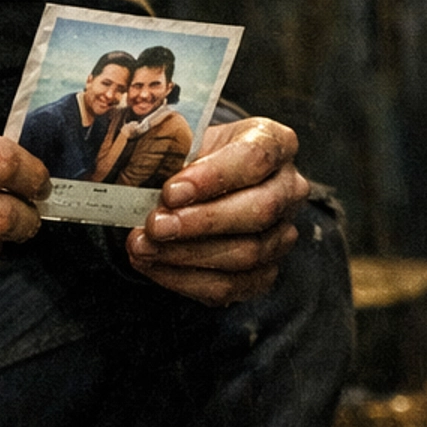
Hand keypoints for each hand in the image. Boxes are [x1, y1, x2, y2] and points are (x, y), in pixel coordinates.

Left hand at [125, 116, 308, 306]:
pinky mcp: (265, 272)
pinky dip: (185, 278)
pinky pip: (230, 285)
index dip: (213, 176)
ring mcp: (281, 233)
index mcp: (274, 143)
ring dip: (187, 254)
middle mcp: (288, 188)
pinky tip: (154, 264)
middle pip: (260, 210)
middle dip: (201, 222)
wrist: (196, 183)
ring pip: (247, 253)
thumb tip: (138, 174)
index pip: (255, 157)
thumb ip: (169, 153)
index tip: (171, 191)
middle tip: (155, 225)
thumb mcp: (181, 141)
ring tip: (144, 246)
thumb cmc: (191, 158)